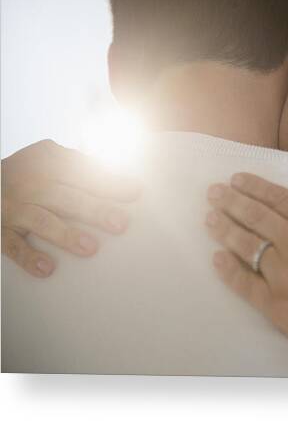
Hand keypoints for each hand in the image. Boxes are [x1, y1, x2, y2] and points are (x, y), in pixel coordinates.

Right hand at [2, 139, 140, 276]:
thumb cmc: (27, 174)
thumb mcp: (48, 159)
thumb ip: (79, 161)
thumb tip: (113, 165)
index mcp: (49, 163)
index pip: (83, 171)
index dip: (109, 182)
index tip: (134, 191)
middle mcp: (32, 185)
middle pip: (68, 198)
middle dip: (94, 209)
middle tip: (120, 223)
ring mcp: (15, 208)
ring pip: (42, 221)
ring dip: (66, 234)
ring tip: (90, 248)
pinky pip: (13, 245)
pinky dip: (29, 257)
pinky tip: (47, 268)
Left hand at [206, 173, 287, 378]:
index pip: (278, 197)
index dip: (254, 186)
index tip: (237, 180)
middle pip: (255, 216)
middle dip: (231, 201)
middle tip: (213, 193)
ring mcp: (284, 275)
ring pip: (245, 246)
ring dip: (224, 229)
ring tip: (210, 219)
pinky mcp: (277, 306)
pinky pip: (244, 284)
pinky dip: (228, 271)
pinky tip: (216, 259)